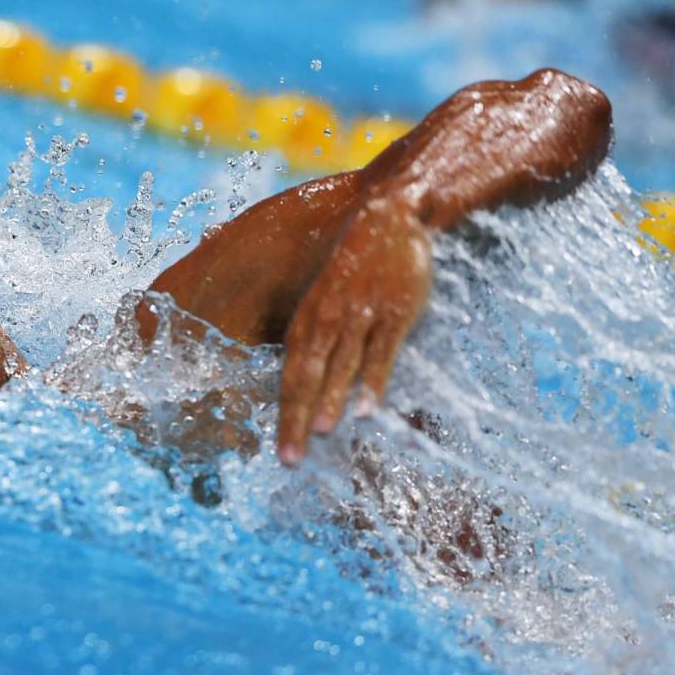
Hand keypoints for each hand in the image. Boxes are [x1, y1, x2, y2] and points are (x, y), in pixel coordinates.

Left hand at [277, 197, 432, 464]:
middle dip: (296, 419)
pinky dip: (373, 381)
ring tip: (319, 433)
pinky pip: (381, 353)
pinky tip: (367, 409)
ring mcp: (361, 316)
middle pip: (307, 377)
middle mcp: (327, 320)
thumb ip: (313, 334)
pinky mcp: (394, 312)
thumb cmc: (353, 263)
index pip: (290, 375)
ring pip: (341, 366)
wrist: (389, 216)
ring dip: (329, 400)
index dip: (283, 413)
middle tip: (290, 458)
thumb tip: (303, 378)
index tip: (280, 450)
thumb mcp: (322, 296)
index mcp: (307, 319)